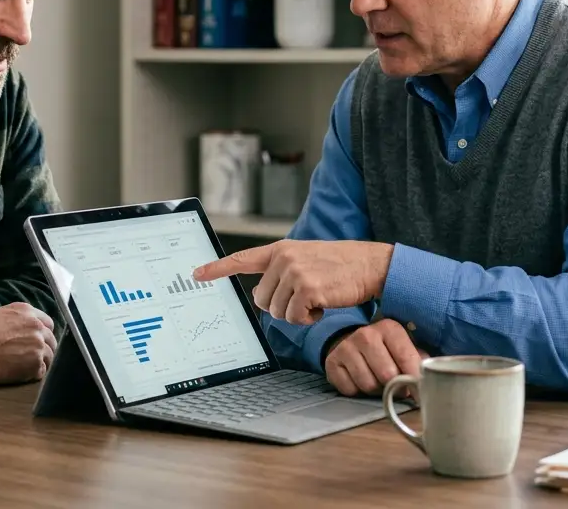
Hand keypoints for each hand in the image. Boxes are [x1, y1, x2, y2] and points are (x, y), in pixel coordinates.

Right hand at [0, 303, 57, 384]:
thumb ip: (17, 320)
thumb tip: (24, 330)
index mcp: (27, 312)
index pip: (48, 323)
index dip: (42, 334)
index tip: (37, 342)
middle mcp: (36, 326)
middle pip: (51, 340)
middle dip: (43, 349)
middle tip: (30, 358)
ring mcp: (37, 345)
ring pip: (49, 356)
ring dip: (39, 363)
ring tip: (23, 368)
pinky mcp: (34, 364)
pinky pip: (41, 372)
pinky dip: (32, 375)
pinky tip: (19, 375)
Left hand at [193, 240, 392, 323]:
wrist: (370, 264)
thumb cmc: (340, 266)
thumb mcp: (306, 260)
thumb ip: (281, 272)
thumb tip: (261, 296)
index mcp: (281, 249)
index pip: (242, 259)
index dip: (217, 268)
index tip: (196, 274)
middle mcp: (283, 258)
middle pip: (263, 301)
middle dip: (281, 307)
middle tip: (305, 298)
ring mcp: (294, 272)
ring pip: (278, 312)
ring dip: (298, 314)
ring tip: (318, 297)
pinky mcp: (307, 288)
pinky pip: (295, 317)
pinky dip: (310, 318)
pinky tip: (324, 304)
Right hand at [325, 319, 428, 396]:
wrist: (351, 343)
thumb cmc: (386, 349)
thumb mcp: (405, 348)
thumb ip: (419, 360)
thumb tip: (433, 376)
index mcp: (389, 328)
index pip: (407, 358)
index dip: (415, 380)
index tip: (421, 395)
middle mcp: (366, 334)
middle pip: (387, 375)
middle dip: (395, 388)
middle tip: (396, 388)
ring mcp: (346, 347)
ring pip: (368, 385)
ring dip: (375, 390)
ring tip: (378, 381)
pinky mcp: (331, 362)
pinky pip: (349, 389)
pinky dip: (356, 390)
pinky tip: (359, 380)